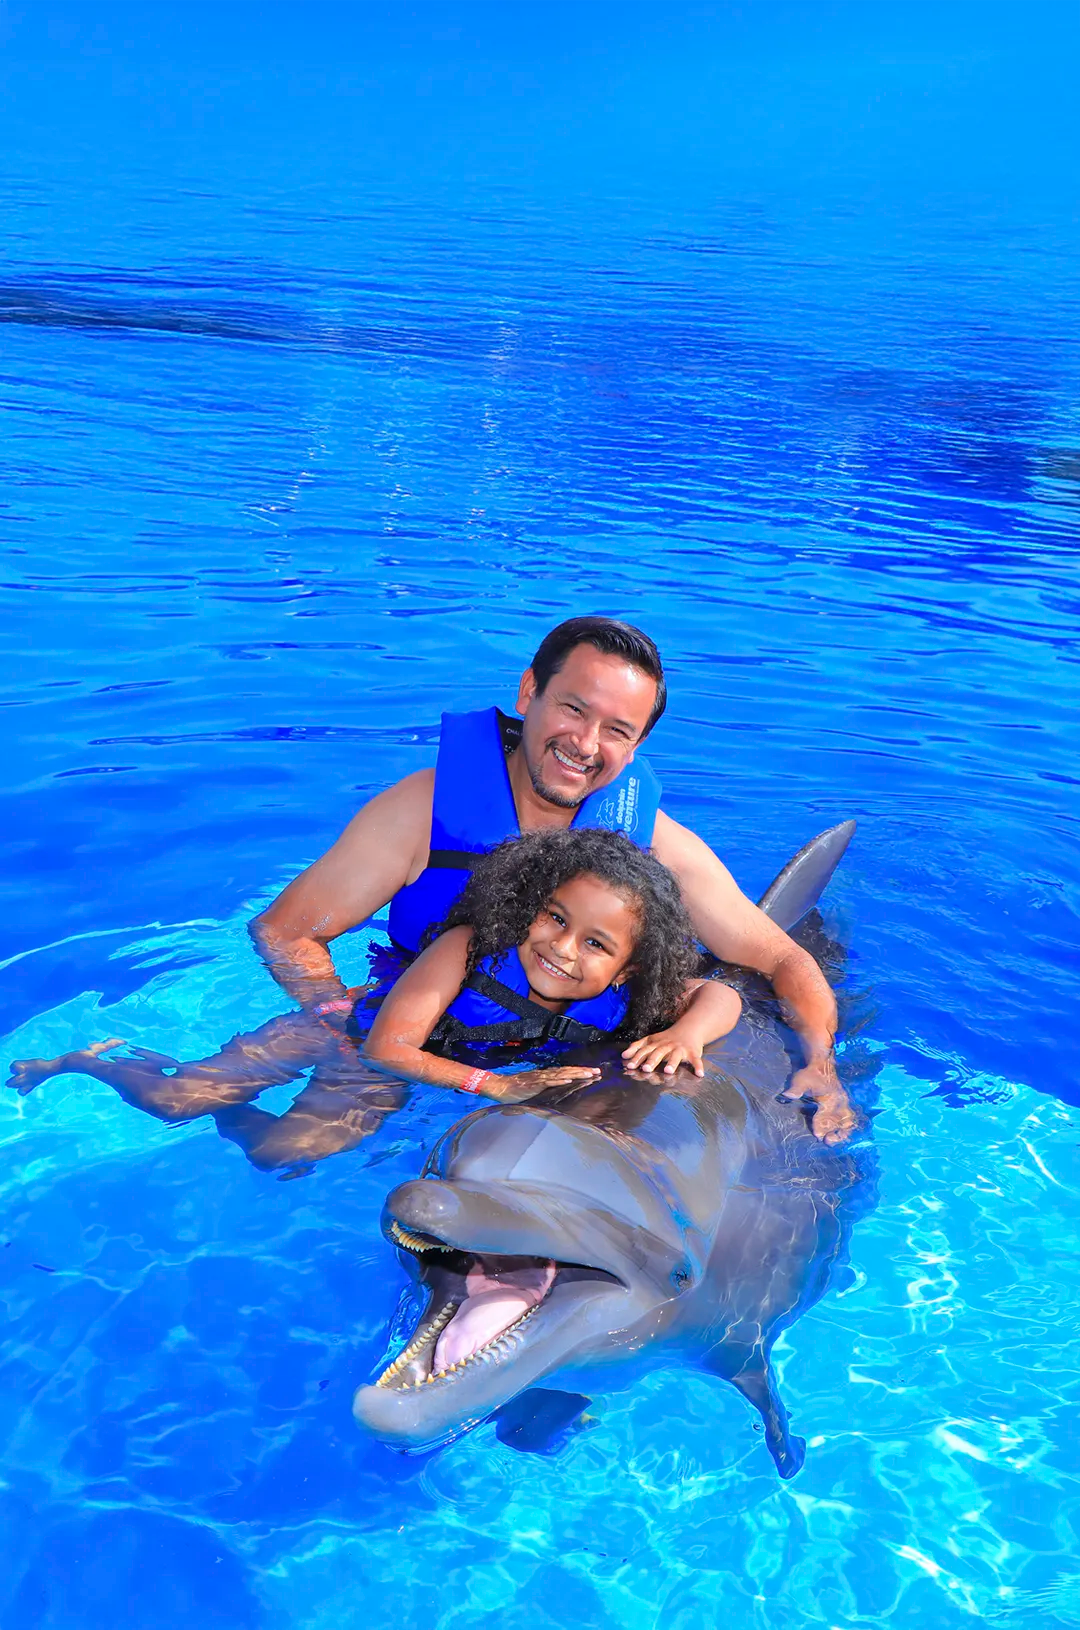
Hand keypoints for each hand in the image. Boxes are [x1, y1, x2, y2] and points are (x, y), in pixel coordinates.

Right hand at [485, 1066, 600, 1103]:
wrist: (499, 1087)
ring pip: (561, 1074)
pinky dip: (558, 1080)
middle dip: (583, 1071)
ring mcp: (539, 1078)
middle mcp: (544, 1075)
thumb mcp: (533, 1092)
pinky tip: (568, 1080)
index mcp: (545, 1077)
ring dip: (575, 1074)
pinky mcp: (533, 1084)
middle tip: (598, 1071)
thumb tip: (557, 1095)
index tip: (593, 1072)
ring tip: (588, 1074)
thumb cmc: (515, 1092)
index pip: (566, 1072)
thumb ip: (544, 1092)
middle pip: (567, 1071)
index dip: (579, 1071)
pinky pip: (548, 1081)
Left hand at [621, 1029, 704, 1076]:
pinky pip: (696, 1060)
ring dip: (672, 1063)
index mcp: (657, 1044)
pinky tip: (699, 1074)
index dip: (637, 1058)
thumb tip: (623, 1056)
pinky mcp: (693, 1053)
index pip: (645, 1051)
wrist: (689, 1029)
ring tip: (668, 1071)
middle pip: (659, 1053)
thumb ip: (637, 1047)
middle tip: (646, 1068)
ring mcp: (680, 1049)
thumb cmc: (667, 1038)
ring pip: (676, 1056)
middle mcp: (668, 1046)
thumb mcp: (651, 1040)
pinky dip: (698, 1066)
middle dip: (652, 1060)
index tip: (630, 1065)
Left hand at [780, 1064, 857, 1144]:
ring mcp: (843, 1103)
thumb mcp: (801, 1079)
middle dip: (832, 1132)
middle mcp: (839, 1101)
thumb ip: (795, 1089)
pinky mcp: (844, 1104)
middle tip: (826, 1141)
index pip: (825, 1114)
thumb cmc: (810, 1073)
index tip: (817, 1136)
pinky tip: (841, 1136)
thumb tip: (786, 1096)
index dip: (821, 1125)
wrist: (822, 1064)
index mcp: (829, 1096)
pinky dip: (846, 1128)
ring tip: (834, 1141)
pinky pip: (848, 1118)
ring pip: (846, 1121)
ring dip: (841, 1132)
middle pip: (838, 1121)